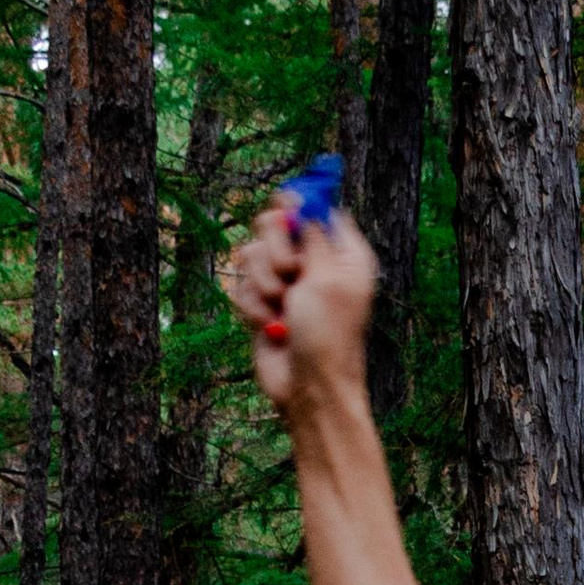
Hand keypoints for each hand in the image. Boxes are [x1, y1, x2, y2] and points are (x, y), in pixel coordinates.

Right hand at [220, 197, 375, 417]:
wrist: (308, 389)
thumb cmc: (327, 338)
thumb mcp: (327, 277)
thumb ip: (313, 232)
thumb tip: (300, 195)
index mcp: (342, 254)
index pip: (314, 207)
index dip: (296, 208)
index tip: (288, 219)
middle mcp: (314, 264)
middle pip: (275, 222)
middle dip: (274, 248)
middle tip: (291, 275)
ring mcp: (287, 285)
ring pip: (252, 253)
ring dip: (263, 282)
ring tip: (282, 309)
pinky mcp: (263, 304)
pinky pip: (241, 284)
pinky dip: (253, 306)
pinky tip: (269, 327)